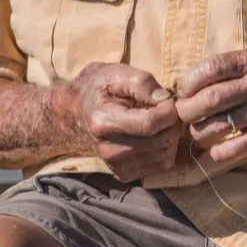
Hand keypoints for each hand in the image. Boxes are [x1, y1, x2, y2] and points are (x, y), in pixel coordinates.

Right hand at [66, 62, 179, 181]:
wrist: (74, 112)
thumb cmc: (98, 88)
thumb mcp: (115, 73)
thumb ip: (142, 82)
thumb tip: (165, 99)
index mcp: (103, 123)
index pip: (150, 123)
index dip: (168, 109)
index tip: (167, 99)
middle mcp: (108, 149)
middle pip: (160, 141)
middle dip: (172, 122)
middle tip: (166, 109)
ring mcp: (116, 165)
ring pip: (164, 156)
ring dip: (171, 136)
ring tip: (160, 121)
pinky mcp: (124, 174)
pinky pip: (160, 165)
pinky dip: (165, 149)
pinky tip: (155, 135)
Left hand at [174, 50, 246, 161]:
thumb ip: (229, 70)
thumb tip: (187, 84)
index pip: (211, 67)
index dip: (189, 80)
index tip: (182, 90)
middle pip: (210, 98)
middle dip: (187, 109)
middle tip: (182, 115)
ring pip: (218, 123)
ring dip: (199, 131)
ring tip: (196, 132)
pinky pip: (235, 147)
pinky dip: (218, 152)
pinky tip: (212, 151)